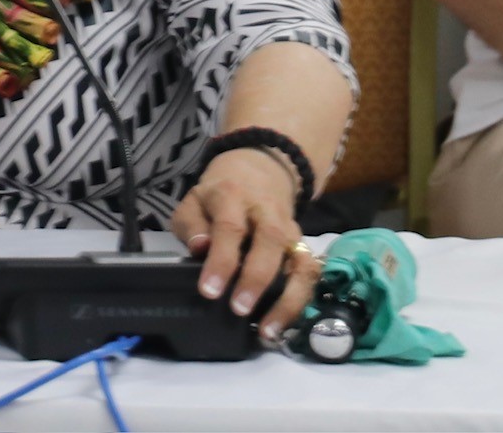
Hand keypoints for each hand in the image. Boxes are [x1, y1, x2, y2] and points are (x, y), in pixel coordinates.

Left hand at [170, 147, 320, 341]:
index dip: (221, 260)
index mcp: (233, 196)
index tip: (209, 290)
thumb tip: (199, 249)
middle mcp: (268, 212)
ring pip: (300, 261)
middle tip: (239, 310)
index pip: (230, 227)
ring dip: (288, 299)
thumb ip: (191, 225)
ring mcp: (291, 230)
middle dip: (256, 278)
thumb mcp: (194, 201)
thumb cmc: (218, 196)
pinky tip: (284, 324)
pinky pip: (310, 274)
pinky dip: (300, 301)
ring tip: (269, 331)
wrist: (258, 172)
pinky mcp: (303, 247)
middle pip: (270, 240)